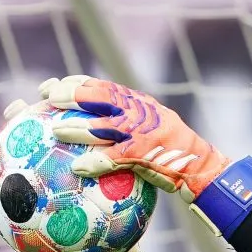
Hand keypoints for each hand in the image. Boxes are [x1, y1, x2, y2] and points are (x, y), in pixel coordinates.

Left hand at [36, 75, 229, 203]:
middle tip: (48, 98)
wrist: (202, 166)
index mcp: (139, 104)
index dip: (76, 84)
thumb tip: (91, 131)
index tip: (52, 86)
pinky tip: (79, 167)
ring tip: (56, 130)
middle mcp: (141, 112)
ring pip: (106, 124)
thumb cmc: (172, 152)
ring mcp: (145, 131)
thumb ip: (125, 125)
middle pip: (103, 96)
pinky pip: (118, 156)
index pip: (104, 87)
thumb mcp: (152, 129)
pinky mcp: (148, 153)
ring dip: (79, 126)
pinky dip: (97, 160)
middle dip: (74, 95)